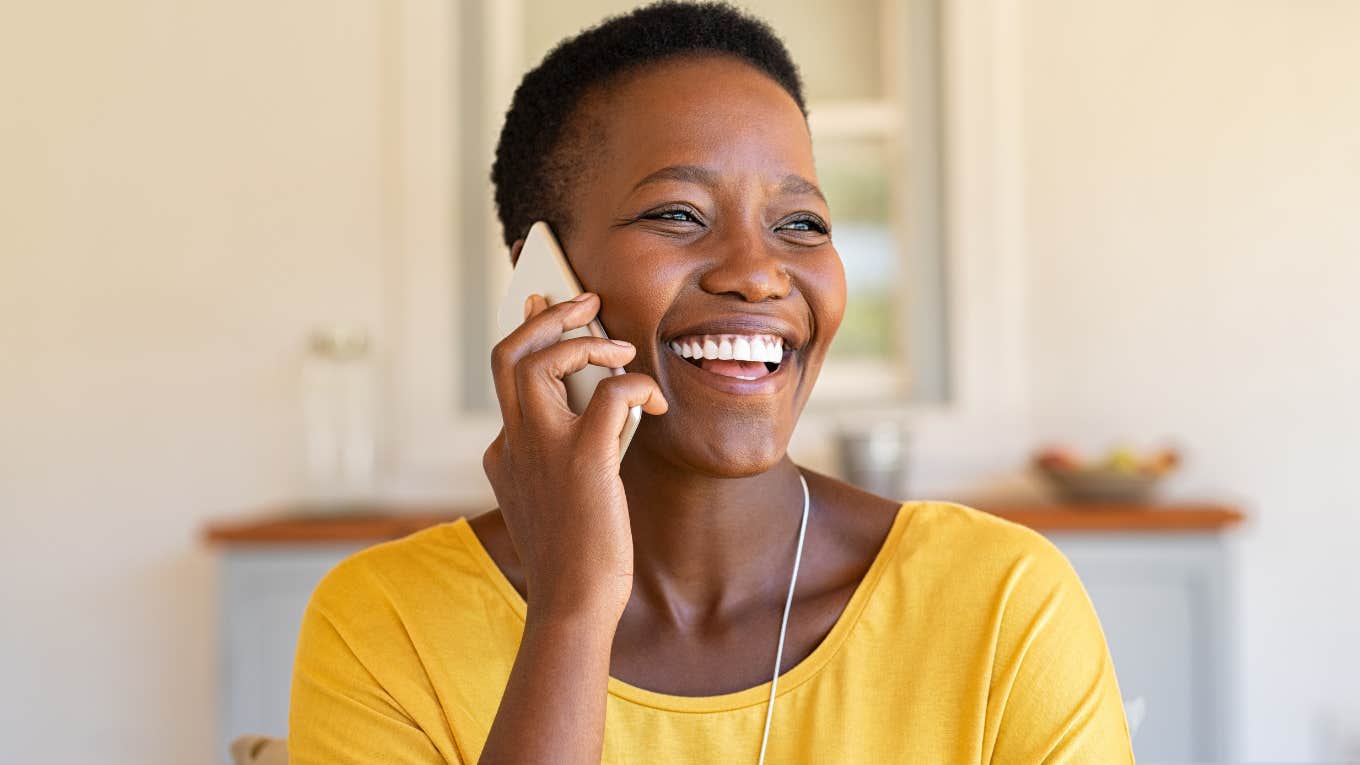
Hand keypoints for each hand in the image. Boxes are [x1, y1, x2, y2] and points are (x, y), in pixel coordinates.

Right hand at [482, 293, 667, 622]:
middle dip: (545, 316)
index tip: (540, 306)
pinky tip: (654, 403)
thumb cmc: (576, 555)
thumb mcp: (555, 496)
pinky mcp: (583, 460)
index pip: (505, 375)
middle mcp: (512, 443)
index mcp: (503, 452)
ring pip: (540, 360)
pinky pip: (608, 394)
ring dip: (584, 341)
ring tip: (620, 349)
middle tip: (584, 301)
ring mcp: (542, 449)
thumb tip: (600, 402)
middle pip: (509, 353)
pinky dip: (634, 385)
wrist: (574, 604)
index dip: (527, 335)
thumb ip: (562, 451)